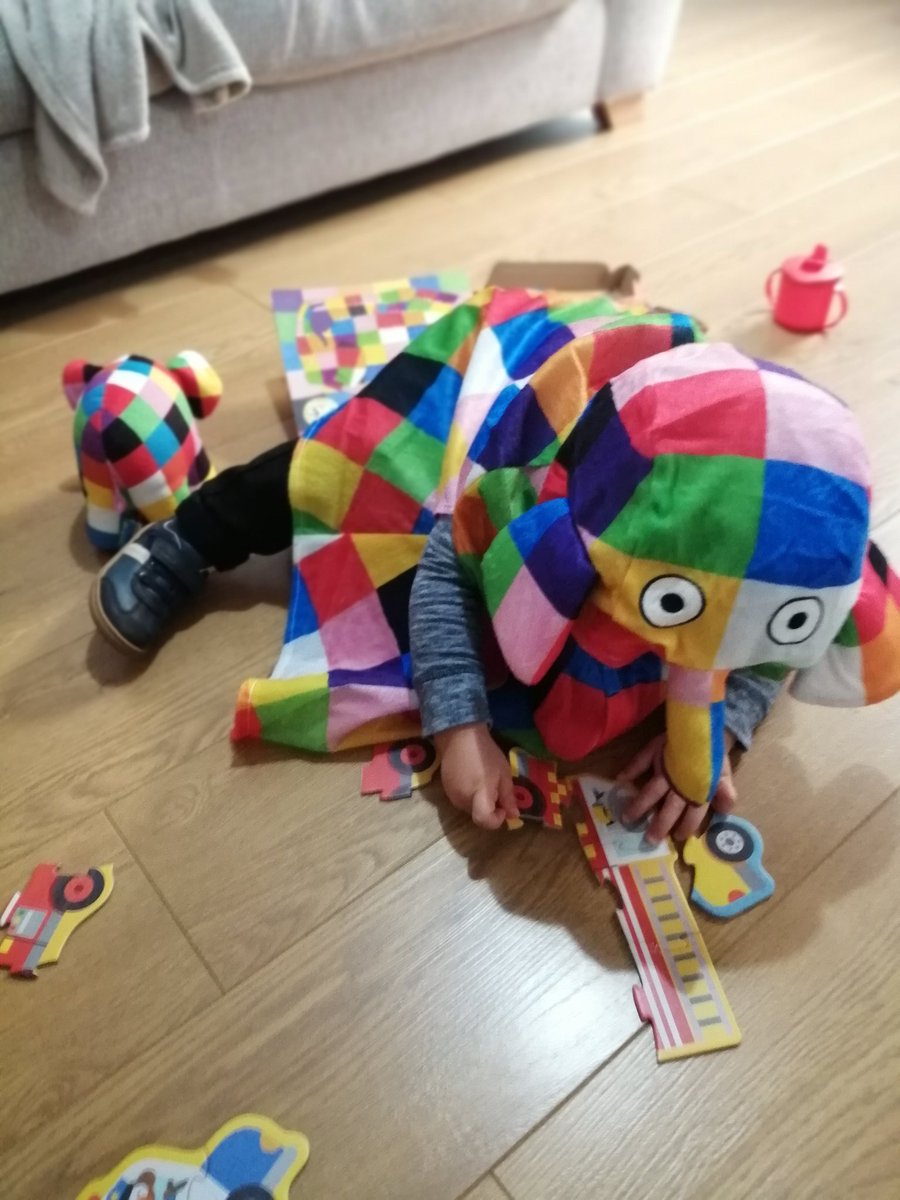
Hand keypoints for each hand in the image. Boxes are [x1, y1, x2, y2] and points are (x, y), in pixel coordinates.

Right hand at [434, 723, 518, 829]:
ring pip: (470, 809)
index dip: (497, 820)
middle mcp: (462, 800)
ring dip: (479, 802)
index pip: (485, 821)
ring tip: (484, 781)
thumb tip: (514, 816)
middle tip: (496, 789)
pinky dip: (469, 796)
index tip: (503, 808)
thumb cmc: (485, 752)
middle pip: (478, 816)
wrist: (458, 735)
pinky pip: (461, 800)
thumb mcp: (503, 772)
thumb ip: (508, 796)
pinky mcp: (445, 790)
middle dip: (490, 808)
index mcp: (479, 794)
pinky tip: (472, 778)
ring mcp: (452, 796)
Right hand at [618, 731, 736, 843]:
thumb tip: (723, 810)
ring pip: (652, 790)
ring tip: (627, 817)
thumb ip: (726, 794)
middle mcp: (681, 781)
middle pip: (669, 807)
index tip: (675, 837)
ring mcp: (666, 766)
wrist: (706, 727)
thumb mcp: (724, 775)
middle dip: (659, 824)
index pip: (693, 813)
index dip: (685, 826)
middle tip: (648, 838)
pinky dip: (630, 769)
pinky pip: (641, 760)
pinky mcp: (656, 750)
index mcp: (699, 788)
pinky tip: (620, 779)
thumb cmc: (712, 756)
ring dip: (639, 804)